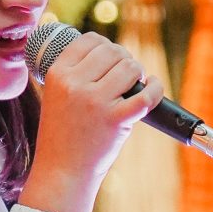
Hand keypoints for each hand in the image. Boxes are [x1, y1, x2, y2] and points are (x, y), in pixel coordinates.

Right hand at [20, 31, 164, 211]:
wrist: (63, 171)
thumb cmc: (62, 134)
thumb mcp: (56, 96)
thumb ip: (75, 74)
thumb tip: (108, 51)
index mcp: (58, 74)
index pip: (89, 40)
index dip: (105, 45)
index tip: (111, 58)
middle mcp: (76, 84)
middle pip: (112, 51)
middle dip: (124, 59)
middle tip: (126, 75)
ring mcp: (96, 102)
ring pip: (130, 68)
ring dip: (137, 73)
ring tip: (135, 85)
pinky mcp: (116, 120)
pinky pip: (146, 95)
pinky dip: (156, 88)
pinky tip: (153, 86)